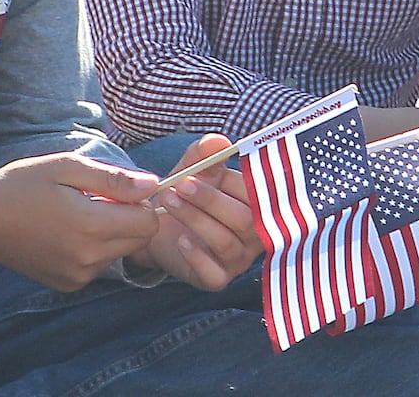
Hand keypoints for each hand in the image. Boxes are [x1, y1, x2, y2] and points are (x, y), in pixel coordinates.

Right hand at [0, 152, 159, 291]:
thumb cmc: (23, 184)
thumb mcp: (67, 167)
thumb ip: (113, 178)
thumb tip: (153, 185)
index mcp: (90, 226)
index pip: (149, 223)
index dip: (141, 202)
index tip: (118, 189)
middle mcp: (88, 258)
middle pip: (139, 240)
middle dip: (129, 217)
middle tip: (96, 197)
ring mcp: (78, 276)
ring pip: (120, 252)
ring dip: (111, 232)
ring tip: (77, 213)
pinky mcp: (68, 284)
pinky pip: (100, 265)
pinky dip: (94, 248)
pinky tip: (67, 232)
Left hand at [132, 134, 260, 290]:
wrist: (158, 226)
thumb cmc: (187, 194)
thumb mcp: (193, 168)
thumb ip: (204, 154)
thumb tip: (219, 141)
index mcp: (257, 203)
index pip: (260, 195)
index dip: (235, 181)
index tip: (205, 168)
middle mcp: (255, 233)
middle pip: (246, 220)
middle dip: (210, 200)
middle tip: (181, 184)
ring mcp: (238, 258)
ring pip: (226, 242)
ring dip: (196, 219)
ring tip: (169, 201)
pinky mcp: (217, 278)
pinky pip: (214, 273)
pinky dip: (196, 255)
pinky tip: (180, 239)